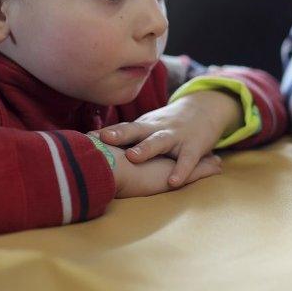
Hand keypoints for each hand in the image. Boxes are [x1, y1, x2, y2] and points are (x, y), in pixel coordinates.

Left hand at [96, 90, 241, 187]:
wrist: (206, 108)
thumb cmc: (168, 124)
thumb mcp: (147, 127)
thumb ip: (125, 137)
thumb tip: (90, 147)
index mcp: (144, 126)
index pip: (122, 128)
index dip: (105, 132)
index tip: (86, 137)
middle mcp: (157, 128)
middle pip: (136, 130)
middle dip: (120, 135)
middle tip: (103, 140)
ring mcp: (176, 136)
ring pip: (159, 141)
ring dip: (146, 147)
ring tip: (133, 156)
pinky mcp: (194, 146)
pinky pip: (187, 160)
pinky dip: (181, 170)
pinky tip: (173, 182)